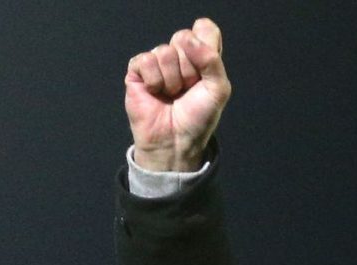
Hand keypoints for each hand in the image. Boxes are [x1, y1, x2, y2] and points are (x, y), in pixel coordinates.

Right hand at [125, 18, 230, 172]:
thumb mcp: (218, 90)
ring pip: (164, 51)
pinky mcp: (138, 71)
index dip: (205, 45)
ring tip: (171, 94)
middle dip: (189, 68)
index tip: (205, 70)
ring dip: (172, 79)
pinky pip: (146, 60)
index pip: (204, 29)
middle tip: (187, 89)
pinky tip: (155, 93)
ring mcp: (158, 62)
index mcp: (202, 56)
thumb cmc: (198, 118)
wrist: (175, 142)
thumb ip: (212, 60)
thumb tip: (188, 38)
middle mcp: (180, 56)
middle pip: (183, 38)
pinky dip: (154, 80)